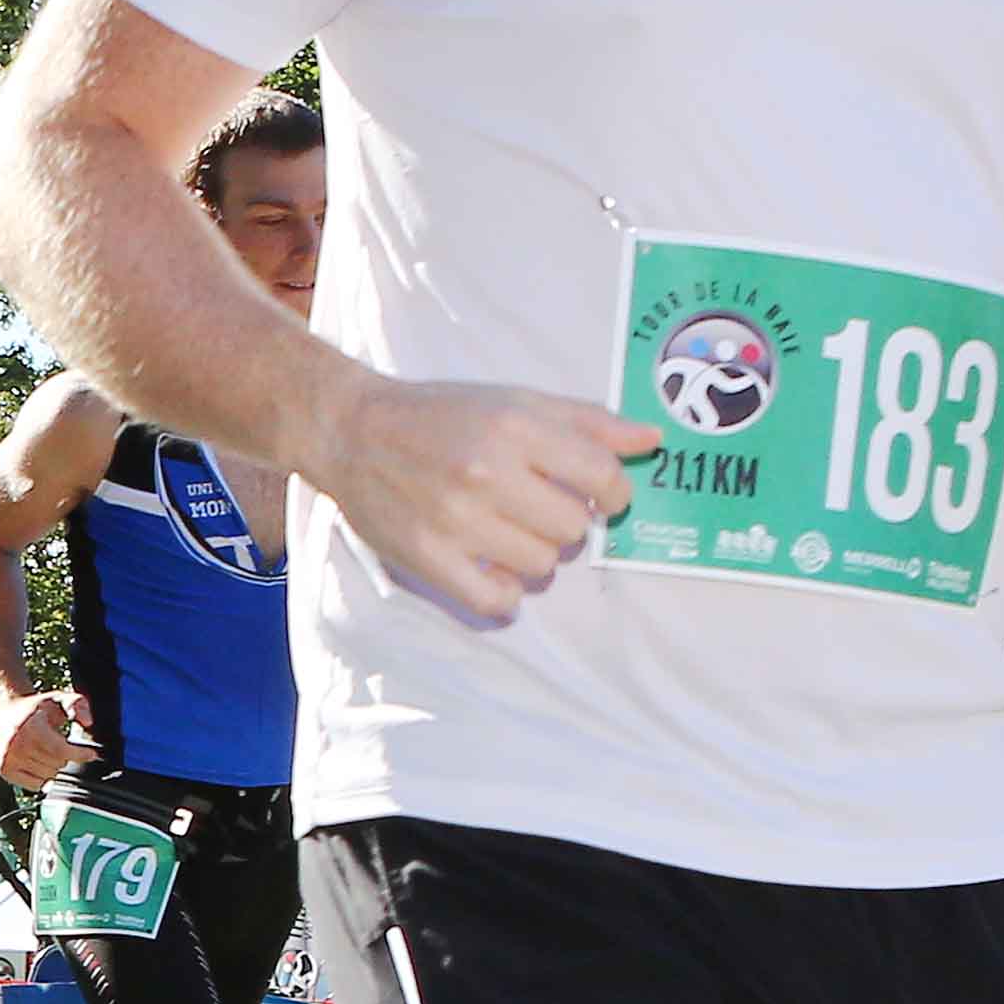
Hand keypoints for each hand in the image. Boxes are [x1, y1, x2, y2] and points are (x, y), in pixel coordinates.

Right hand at [0, 687, 96, 787]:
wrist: (2, 711)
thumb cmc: (32, 708)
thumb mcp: (57, 699)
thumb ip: (77, 704)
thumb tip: (87, 722)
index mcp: (30, 727)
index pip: (60, 750)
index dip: (80, 754)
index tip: (91, 754)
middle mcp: (17, 744)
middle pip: (57, 765)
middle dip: (64, 757)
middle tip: (58, 744)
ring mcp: (9, 759)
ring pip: (48, 777)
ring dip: (53, 767)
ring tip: (46, 752)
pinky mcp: (3, 770)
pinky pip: (35, 786)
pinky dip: (41, 778)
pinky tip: (37, 762)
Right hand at [300, 362, 654, 630]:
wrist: (351, 431)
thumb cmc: (441, 414)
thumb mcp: (515, 401)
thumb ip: (586, 422)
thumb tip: (652, 441)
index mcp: (514, 428)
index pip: (602, 476)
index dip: (614, 491)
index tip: (601, 495)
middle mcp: (486, 473)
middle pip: (573, 529)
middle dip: (565, 522)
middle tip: (536, 509)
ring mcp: (456, 520)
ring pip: (540, 565)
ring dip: (533, 555)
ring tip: (506, 533)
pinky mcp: (428, 558)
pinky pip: (497, 602)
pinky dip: (504, 593)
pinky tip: (492, 568)